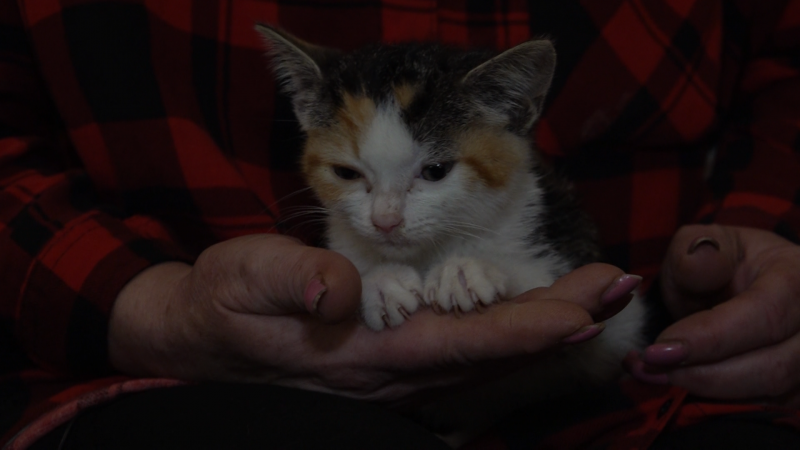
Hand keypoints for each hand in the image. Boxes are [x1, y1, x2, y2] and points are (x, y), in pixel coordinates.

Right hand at [109, 234, 637, 405]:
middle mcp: (391, 370)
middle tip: (618, 287)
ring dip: (544, 327)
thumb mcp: (243, 278)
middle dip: (559, 321)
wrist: (200, 339)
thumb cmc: (224, 303)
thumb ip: (292, 281)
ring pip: (485, 357)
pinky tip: (535, 321)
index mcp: (364, 350)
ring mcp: (394, 372)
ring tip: (595, 297)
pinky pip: (465, 358)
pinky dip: (509, 338)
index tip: (585, 308)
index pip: (462, 341)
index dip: (527, 327)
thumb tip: (339, 291)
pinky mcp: (390, 363)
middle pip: (492, 352)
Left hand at [628, 224, 799, 405]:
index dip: (710, 338)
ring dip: (708, 391)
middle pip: (772, 366)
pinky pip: (765, 407)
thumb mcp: (701, 243)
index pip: (764, 315)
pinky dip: (718, 402)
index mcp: (799, 276)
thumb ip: (695, 252)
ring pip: (770, 393)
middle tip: (652, 367)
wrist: (745, 286)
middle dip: (704, 374)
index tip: (660, 349)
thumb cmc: (721, 264)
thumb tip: (700, 259)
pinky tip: (681, 384)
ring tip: (657, 374)